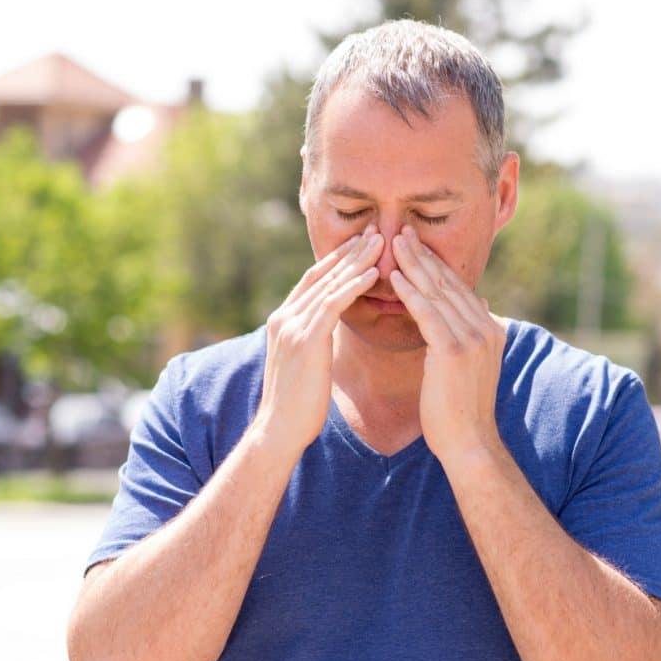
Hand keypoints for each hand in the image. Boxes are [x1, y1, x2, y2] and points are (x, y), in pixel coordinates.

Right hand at [253, 225, 381, 455]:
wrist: (279, 430)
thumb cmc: (298, 405)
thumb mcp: (305, 364)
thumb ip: (313, 341)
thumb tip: (328, 332)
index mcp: (283, 321)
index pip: (313, 280)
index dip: (338, 260)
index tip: (361, 243)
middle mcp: (284, 317)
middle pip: (322, 274)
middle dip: (349, 252)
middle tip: (375, 230)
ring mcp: (292, 326)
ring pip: (329, 284)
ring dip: (357, 261)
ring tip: (381, 242)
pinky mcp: (305, 339)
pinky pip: (333, 305)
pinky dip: (353, 286)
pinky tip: (373, 273)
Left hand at [388, 226, 506, 467]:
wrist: (469, 443)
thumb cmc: (460, 410)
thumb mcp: (470, 365)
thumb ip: (470, 335)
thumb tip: (476, 307)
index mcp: (490, 329)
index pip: (459, 289)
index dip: (436, 265)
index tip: (416, 245)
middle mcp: (485, 328)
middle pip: (449, 283)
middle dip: (424, 256)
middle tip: (402, 231)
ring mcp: (473, 338)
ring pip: (438, 293)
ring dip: (414, 265)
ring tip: (395, 243)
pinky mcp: (454, 351)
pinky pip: (428, 314)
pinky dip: (412, 293)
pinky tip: (395, 277)